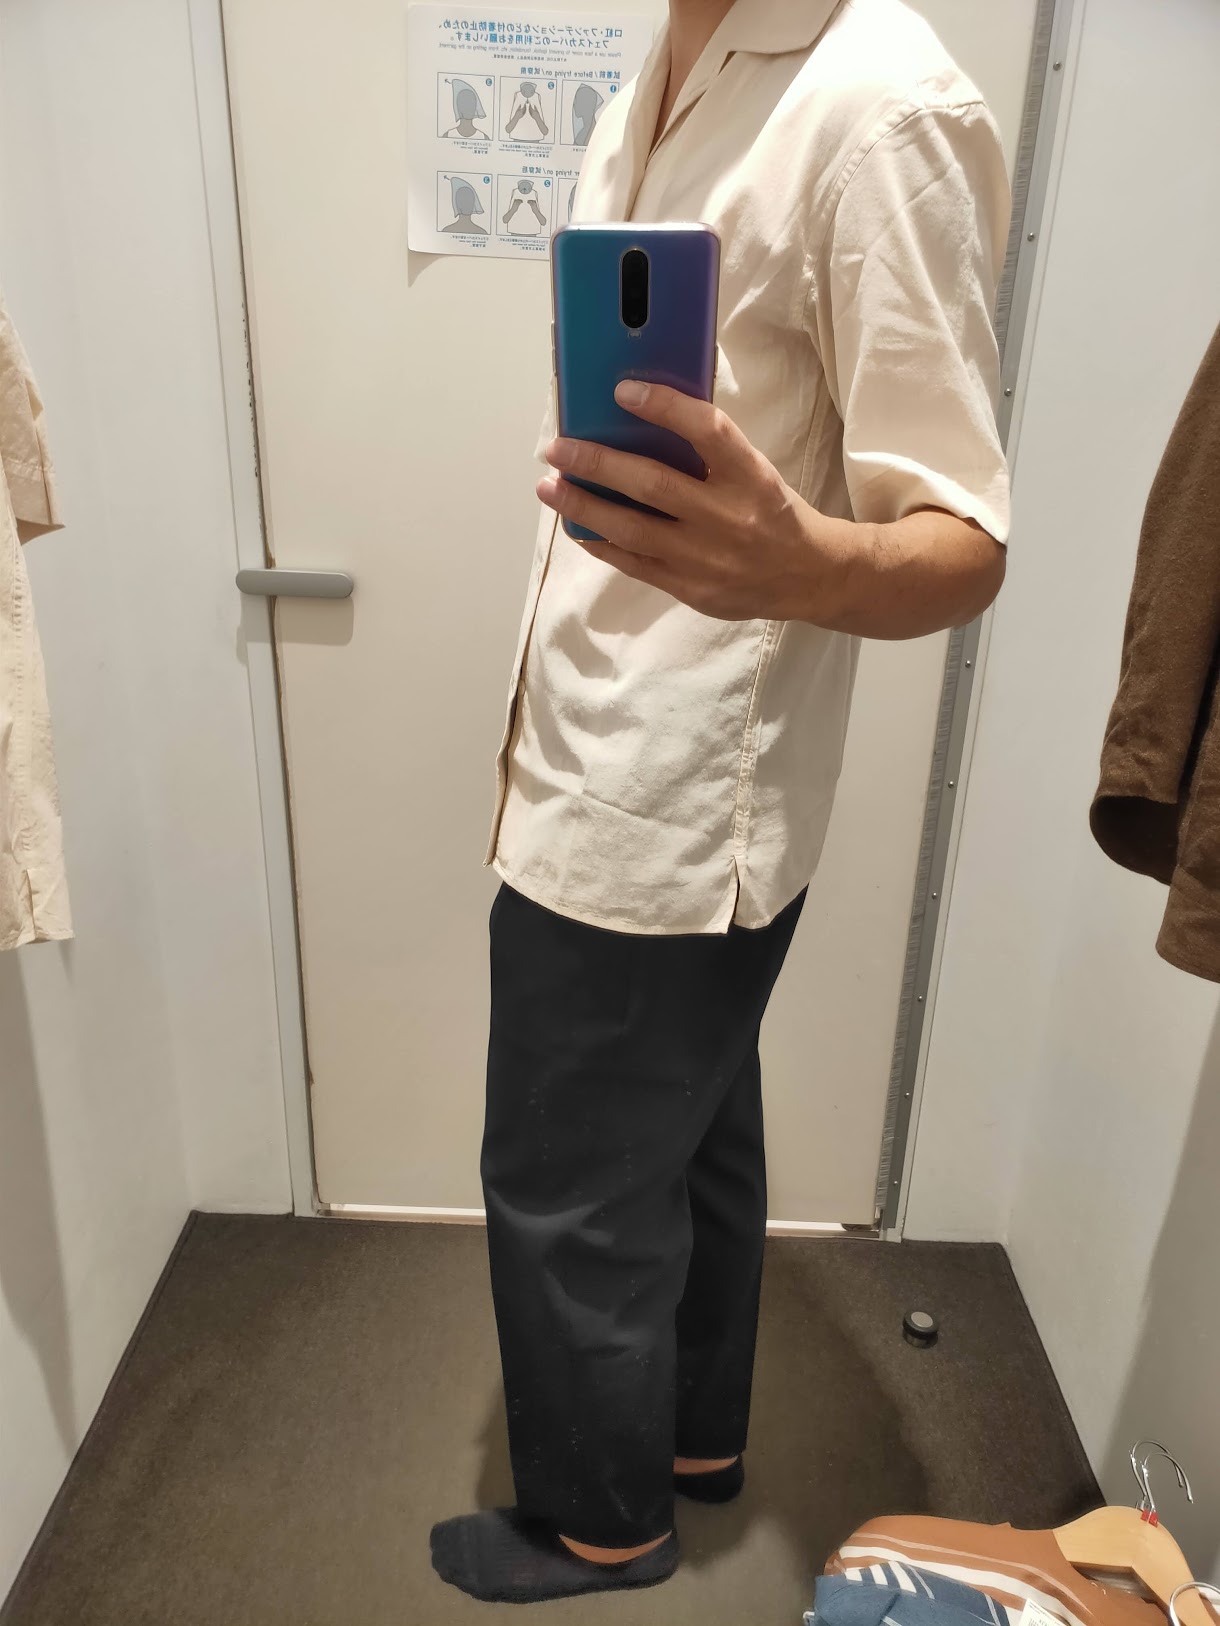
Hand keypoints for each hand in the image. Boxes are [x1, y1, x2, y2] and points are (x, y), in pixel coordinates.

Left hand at [537, 381, 847, 621]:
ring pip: (633, 530)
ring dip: (584, 506)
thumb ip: (710, 452)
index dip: (665, 408)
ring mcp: (707, 558)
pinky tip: (577, 525)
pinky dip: (602, 543)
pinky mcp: (692, 589)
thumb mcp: (755, 471)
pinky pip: (635, 564)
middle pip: (653, 485)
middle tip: (558, 448)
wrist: (808, 576)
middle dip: (597, 463)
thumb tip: (643, 419)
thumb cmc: (773, 512)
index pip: (709, 431)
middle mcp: (729, 516)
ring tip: (550, 487)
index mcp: (751, 476)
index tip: (623, 390)